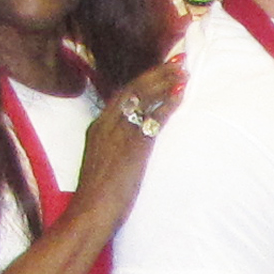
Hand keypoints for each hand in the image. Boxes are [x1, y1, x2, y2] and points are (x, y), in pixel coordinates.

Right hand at [74, 56, 185, 218]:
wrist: (90, 212)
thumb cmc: (97, 198)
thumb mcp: (102, 165)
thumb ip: (113, 150)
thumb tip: (128, 150)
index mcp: (97, 128)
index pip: (122, 95)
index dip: (143, 80)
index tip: (160, 69)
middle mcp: (106, 125)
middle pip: (134, 89)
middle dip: (158, 73)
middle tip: (178, 61)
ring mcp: (119, 133)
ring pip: (144, 98)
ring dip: (166, 83)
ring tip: (184, 72)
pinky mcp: (133, 146)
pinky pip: (154, 118)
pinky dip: (168, 104)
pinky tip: (181, 96)